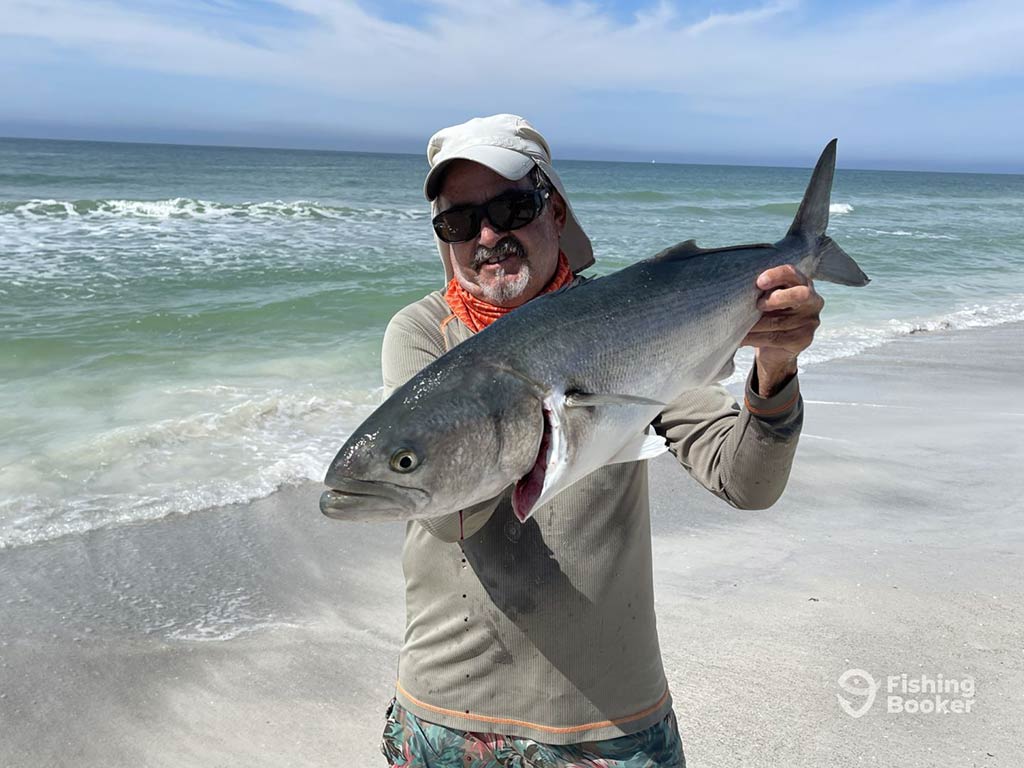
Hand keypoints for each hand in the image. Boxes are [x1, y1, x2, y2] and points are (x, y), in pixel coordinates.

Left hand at [741, 265, 823, 396]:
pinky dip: (755, 338)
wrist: (775, 346)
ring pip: (780, 321)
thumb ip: (760, 291)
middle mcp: (812, 300)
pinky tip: (742, 338)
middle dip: (777, 298)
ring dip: (756, 324)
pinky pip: (776, 338)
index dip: (776, 275)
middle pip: (800, 295)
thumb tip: (736, 287)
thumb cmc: (769, 313)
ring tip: (737, 326)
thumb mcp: (766, 298)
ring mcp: (810, 321)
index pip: (792, 273)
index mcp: (801, 283)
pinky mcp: (804, 339)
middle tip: (758, 305)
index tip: (759, 282)